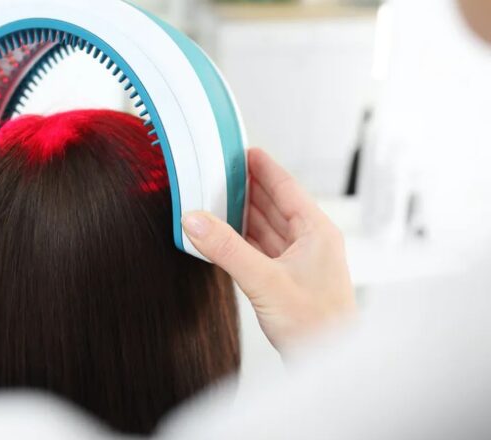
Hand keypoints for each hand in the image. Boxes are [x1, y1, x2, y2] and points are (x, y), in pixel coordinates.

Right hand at [182, 149, 354, 355]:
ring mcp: (298, 261)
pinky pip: (260, 250)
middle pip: (274, 205)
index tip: (244, 151)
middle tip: (222, 173)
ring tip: (217, 200)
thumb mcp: (265, 281)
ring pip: (266, 228)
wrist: (327, 363)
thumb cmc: (317, 326)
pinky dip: (241, 241)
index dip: (264, 168)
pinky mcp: (286, 279)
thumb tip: (195, 220)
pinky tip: (224, 236)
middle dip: (248, 189)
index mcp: (316, 231)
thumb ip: (226, 249)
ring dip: (243, 215)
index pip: (287, 188)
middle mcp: (309, 242)